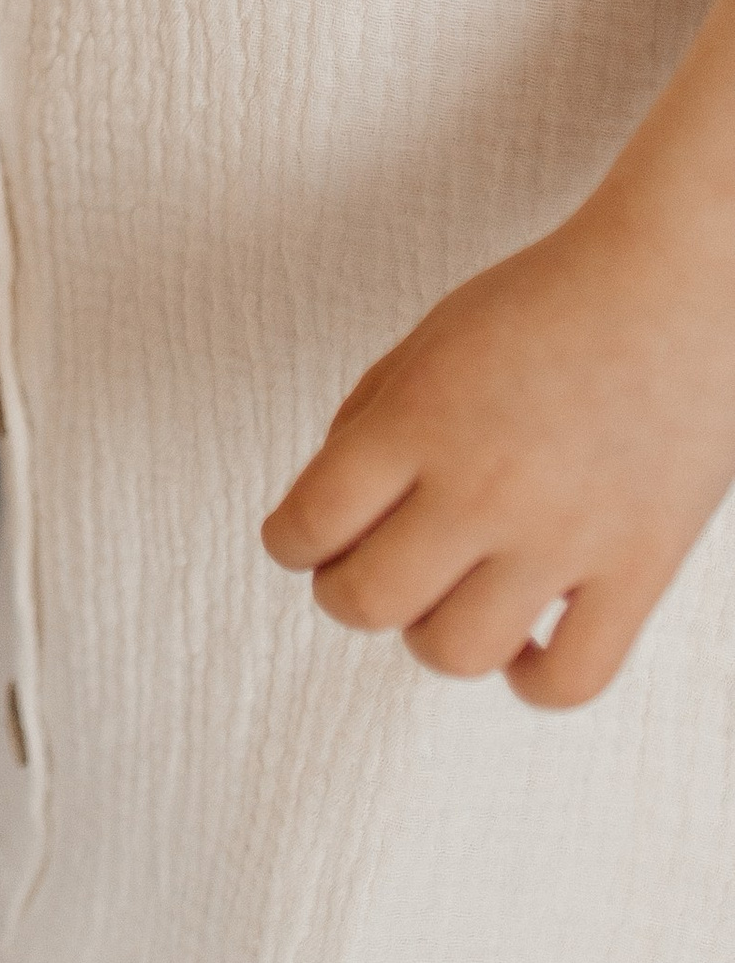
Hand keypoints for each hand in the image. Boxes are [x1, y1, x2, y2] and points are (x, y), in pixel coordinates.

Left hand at [262, 191, 734, 707]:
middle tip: (364, 570)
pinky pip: (570, 679)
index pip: (309, 524)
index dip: (289, 544)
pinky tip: (523, 638)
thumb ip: (368, 423)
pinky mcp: (637, 568)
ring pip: (455, 652)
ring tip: (448, 595)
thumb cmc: (546, 304)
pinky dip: (531, 678)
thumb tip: (328, 518)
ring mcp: (563, 535)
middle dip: (346, 593)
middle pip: (368, 602)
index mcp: (418, 417)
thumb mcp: (428, 339)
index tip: (300, 543)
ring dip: (430, 634)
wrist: (674, 283)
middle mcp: (482, 483)